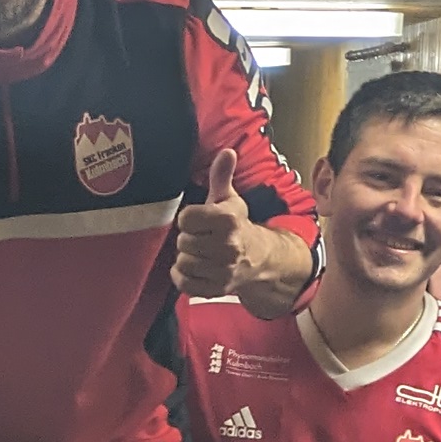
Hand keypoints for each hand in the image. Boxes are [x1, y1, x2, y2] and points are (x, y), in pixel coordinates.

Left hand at [170, 149, 253, 299]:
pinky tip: (195, 268)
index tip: (199, 220)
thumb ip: (222, 175)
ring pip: (182, 262)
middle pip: (182, 241)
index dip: (189, 219)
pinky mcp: (215, 289)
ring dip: (187, 258)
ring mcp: (222, 271)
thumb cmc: (236, 225)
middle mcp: (228, 247)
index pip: (185, 218)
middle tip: (202, 238)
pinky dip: (184, 277)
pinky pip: (184, 284)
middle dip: (189, 239)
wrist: (257, 258)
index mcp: (229, 221)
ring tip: (201, 253)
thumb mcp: (229, 199)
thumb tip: (227, 152)